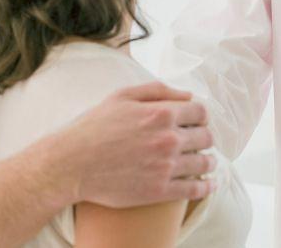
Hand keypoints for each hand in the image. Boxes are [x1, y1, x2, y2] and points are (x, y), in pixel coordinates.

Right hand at [59, 81, 216, 207]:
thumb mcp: (122, 96)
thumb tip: (188, 95)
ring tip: (207, 162)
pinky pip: (195, 189)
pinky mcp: (159, 191)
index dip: (200, 115)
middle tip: (199, 141)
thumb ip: (158, 90)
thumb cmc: (94, 127)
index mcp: (161, 113)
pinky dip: (206, 186)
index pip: (200, 112)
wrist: (71, 164)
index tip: (197, 121)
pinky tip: (209, 184)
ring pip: (204, 162)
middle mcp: (168, 139)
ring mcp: (165, 166)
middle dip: (204, 137)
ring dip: (209, 161)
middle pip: (205, 137)